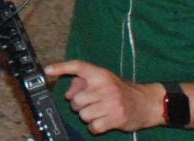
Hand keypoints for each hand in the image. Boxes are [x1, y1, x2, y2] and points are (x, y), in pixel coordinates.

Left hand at [47, 61, 164, 133]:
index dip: (60, 67)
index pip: (77, 66)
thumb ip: (82, 82)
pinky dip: (94, 127)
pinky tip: (102, 121)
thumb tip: (67, 93)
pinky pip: (93, 126)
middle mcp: (105, 87)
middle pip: (75, 100)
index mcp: (100, 74)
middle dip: (78, 105)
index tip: (47, 71)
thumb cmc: (120, 91)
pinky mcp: (116, 119)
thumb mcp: (103, 80)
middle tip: (89, 104)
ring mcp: (111, 103)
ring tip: (98, 111)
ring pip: (83, 115)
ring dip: (87, 116)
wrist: (146, 103)